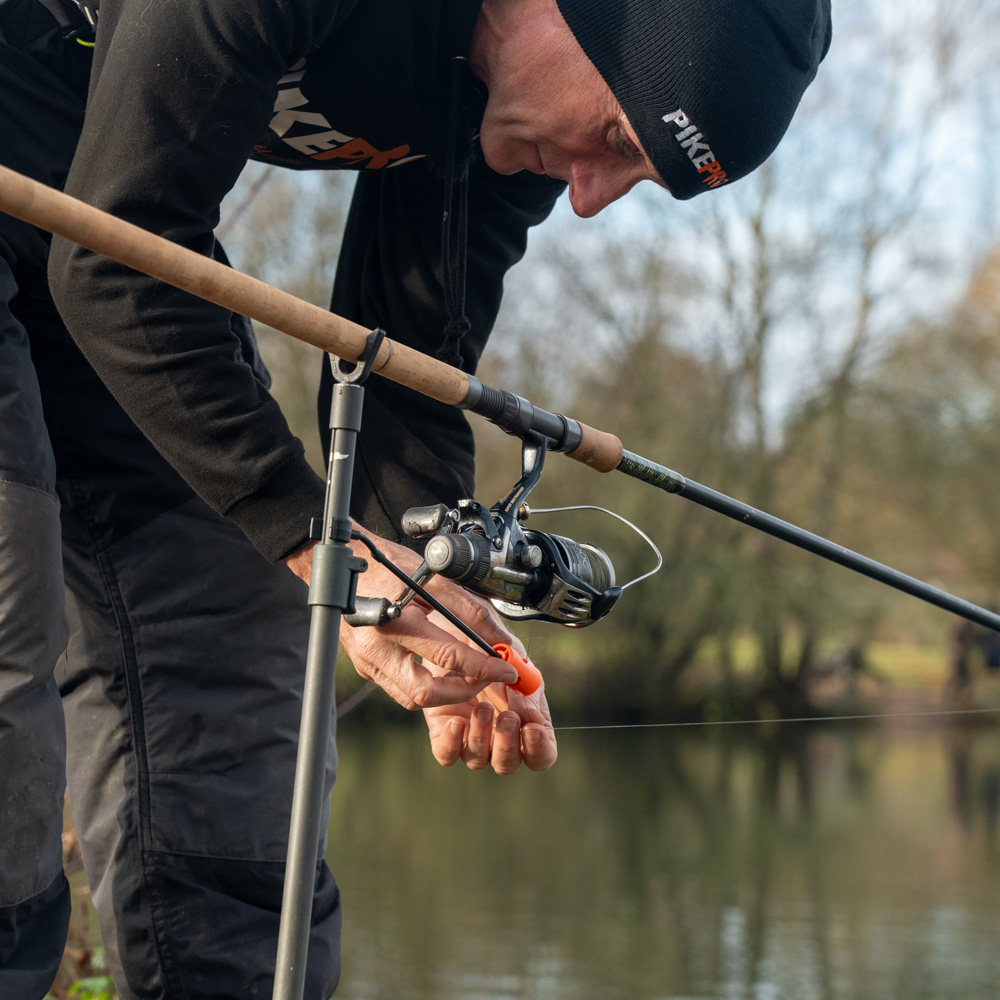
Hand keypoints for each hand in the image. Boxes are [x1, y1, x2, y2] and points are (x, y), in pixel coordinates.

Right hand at [284, 532, 521, 709]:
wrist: (343, 563)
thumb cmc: (387, 565)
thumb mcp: (433, 579)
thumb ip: (469, 611)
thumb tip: (499, 637)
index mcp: (397, 621)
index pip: (449, 656)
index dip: (484, 668)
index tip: (506, 670)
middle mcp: (378, 648)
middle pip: (426, 693)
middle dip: (463, 691)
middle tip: (485, 678)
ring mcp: (367, 662)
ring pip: (411, 698)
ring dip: (444, 693)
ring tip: (464, 675)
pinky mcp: (364, 667)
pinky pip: (398, 689)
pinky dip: (424, 686)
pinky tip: (438, 670)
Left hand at [422, 612, 557, 775]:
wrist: (456, 626)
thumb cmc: (491, 642)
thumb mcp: (513, 657)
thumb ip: (524, 681)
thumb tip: (529, 714)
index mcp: (525, 721)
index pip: (541, 755)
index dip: (540, 750)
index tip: (532, 729)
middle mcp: (498, 734)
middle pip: (508, 764)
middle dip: (508, 744)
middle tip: (506, 716)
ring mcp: (470, 733)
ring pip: (478, 760)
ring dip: (482, 736)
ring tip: (481, 707)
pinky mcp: (443, 729)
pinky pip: (446, 753)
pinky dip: (452, 743)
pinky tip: (456, 722)